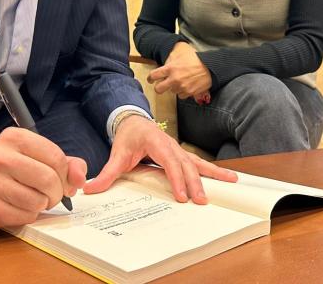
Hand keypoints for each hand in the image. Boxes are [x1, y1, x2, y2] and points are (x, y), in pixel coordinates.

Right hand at [0, 127, 86, 227]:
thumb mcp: (39, 155)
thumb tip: (80, 178)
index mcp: (14, 137)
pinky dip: (30, 215)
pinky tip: (20, 206)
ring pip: (38, 201)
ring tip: (33, 198)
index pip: (55, 157)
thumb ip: (68, 163)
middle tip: (51, 193)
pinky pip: (26, 216)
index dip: (65, 173)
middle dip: (57, 192)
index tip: (61, 179)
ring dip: (43, 204)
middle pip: (48, 180)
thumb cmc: (13, 168)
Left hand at [82, 115, 236, 203]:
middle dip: (196, 182)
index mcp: (157, 143)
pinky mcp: (182, 155)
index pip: (169, 161)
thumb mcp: (117, 154)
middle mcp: (171, 145)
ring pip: (197, 162)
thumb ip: (107, 173)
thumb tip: (91, 189)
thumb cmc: (128, 137)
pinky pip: (199, 163)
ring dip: (213, 174)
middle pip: (187, 164)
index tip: (181, 195)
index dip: (176, 178)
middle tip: (202, 201)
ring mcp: (179, 149)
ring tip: (231, 182)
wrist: (133, 120)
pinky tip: (227, 178)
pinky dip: (213, 171)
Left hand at [148, 42, 211, 98]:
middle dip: (158, 88)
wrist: (210, 67)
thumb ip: (170, 60)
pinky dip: (183, 92)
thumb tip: (165, 65)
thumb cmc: (196, 59)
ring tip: (181, 81)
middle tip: (160, 86)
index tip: (150, 80)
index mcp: (170, 68)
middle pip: (158, 89)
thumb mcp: (180, 55)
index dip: (150, 78)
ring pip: (172, 92)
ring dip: (174, 88)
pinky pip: (181, 95)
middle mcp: (174, 79)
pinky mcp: (189, 93)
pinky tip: (187, 85)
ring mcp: (181, 87)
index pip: (154, 75)